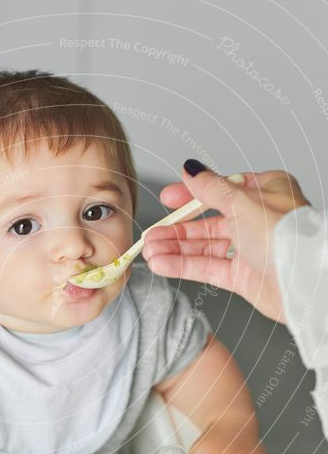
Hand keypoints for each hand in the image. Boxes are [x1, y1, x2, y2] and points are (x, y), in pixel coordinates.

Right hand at [142, 165, 309, 320]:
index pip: (220, 189)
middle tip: (151, 232)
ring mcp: (249, 249)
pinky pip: (207, 268)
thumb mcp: (243, 202)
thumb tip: (191, 170)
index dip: (191, 195)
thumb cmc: (288, 237)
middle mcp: (257, 219)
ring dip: (176, 248)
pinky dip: (183, 266)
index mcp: (266, 192)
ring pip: (204, 246)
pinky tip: (162, 264)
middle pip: (208, 220)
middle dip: (177, 228)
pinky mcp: (243, 276)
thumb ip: (211, 188)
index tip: (168, 198)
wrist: (304, 283)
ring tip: (150, 251)